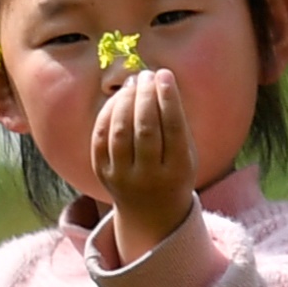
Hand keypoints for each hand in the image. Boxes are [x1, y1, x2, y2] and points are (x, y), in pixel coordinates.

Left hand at [90, 62, 197, 263]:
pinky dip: (108, 114)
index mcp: (178, 170)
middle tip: (146, 74)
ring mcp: (122, 177)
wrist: (150, 212)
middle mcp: (149, 176)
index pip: (172, 129)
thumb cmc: (173, 171)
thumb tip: (159, 81)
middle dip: (145, 96)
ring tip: (132, 82)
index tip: (164, 74)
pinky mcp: (102, 173)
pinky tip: (117, 98)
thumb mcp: (186, 154)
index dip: (168, 98)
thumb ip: (176, 122)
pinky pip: (101, 138)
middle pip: (145, 129)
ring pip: (120, 132)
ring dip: (125, 101)